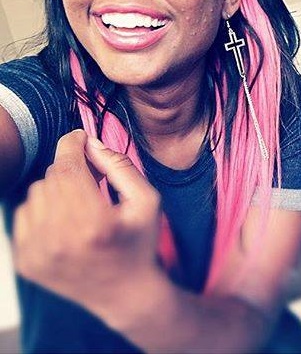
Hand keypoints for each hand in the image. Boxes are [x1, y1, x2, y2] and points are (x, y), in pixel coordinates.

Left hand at [12, 129, 162, 317]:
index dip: (72, 145)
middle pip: (52, 178)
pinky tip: (65, 222)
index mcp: (93, 223)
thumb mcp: (147, 201)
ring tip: (81, 205)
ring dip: (57, 190)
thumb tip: (91, 144)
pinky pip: (24, 215)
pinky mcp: (26, 262)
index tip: (79, 136)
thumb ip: (121, 167)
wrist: (125, 294)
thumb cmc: (140, 244)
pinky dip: (43, 211)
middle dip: (71, 169)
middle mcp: (59, 239)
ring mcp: (38, 253)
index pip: (69, 168)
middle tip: (91, 178)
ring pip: (36, 194)